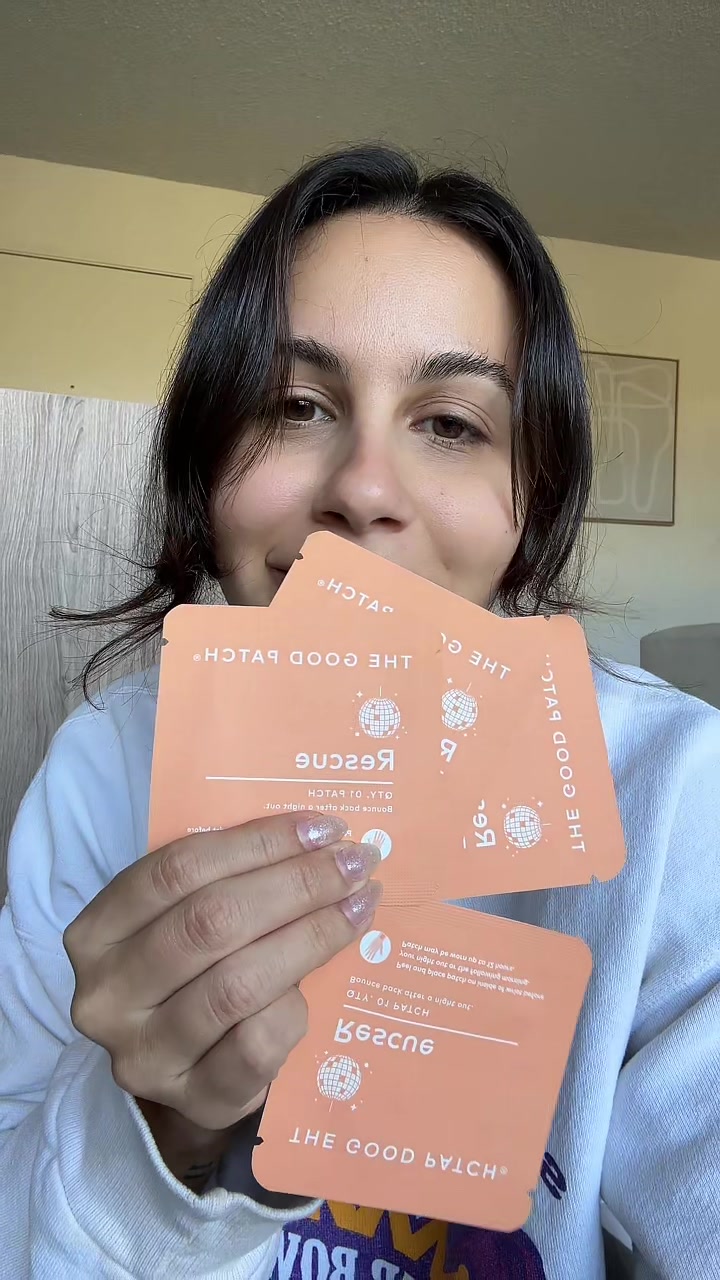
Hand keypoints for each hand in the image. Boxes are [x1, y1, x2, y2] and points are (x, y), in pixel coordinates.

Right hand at [64, 812, 380, 1175]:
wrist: (192, 1074)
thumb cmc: (195, 976)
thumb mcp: (186, 922)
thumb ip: (228, 880)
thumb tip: (319, 837)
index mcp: (97, 932)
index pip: (179, 869)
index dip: (258, 842)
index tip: (323, 828)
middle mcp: (108, 995)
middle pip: (212, 921)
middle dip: (297, 884)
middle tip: (355, 864)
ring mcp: (144, 1054)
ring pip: (238, 984)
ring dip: (311, 937)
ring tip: (358, 908)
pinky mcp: (193, 1099)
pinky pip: (257, 1044)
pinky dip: (295, 1007)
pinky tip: (320, 986)